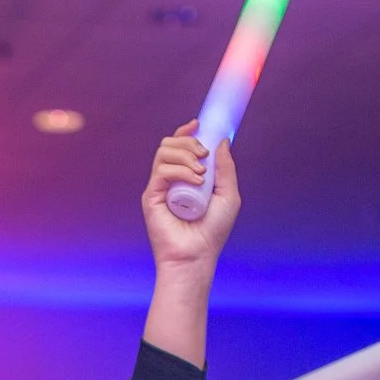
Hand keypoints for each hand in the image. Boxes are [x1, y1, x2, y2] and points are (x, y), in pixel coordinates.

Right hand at [141, 122, 239, 271]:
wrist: (197, 255)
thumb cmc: (213, 231)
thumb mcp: (228, 195)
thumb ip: (225, 168)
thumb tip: (222, 141)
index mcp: (185, 177)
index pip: (179, 146)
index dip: (186, 132)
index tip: (198, 125)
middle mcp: (170, 180)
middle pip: (169, 144)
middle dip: (188, 143)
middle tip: (204, 156)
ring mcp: (159, 188)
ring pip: (164, 153)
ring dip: (185, 156)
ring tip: (201, 174)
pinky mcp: (151, 196)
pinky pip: (161, 171)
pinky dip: (179, 171)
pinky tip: (195, 181)